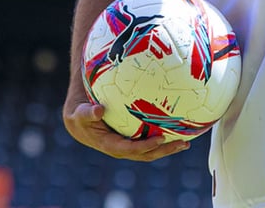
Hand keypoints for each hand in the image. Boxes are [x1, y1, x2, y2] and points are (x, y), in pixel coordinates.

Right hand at [63, 100, 190, 160]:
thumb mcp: (78, 113)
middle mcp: (121, 148)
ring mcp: (127, 144)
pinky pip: (149, 140)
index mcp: (109, 144)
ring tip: (185, 142)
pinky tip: (176, 130)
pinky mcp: (132, 138)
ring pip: (150, 150)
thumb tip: (98, 110)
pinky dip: (162, 138)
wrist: (79, 118)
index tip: (159, 139)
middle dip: (163, 151)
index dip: (145, 146)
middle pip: (145, 154)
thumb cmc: (79, 114)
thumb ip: (87, 113)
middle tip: (182, 143)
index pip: (130, 149)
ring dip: (167, 148)